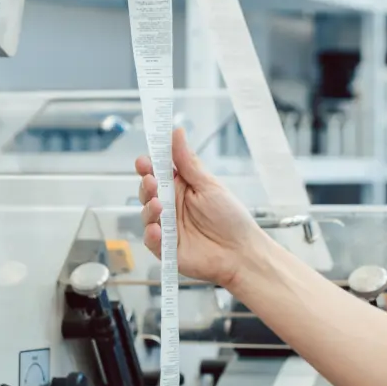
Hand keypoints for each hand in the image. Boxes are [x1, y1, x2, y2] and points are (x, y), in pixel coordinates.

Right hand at [136, 127, 264, 287]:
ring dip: (148, 209)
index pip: (158, 173)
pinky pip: (151, 241)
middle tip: (152, 181)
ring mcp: (167, 228)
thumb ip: (188, 162)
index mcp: (181, 188)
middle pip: (147, 192)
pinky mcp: (166, 249)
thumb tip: (177, 132)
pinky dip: (152, 235)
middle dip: (146, 185)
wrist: (243, 253)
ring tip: (158, 205)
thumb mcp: (209, 186)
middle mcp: (171, 207)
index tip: (144, 161)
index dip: (148, 166)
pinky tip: (158, 229)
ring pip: (146, 215)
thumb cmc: (231, 218)